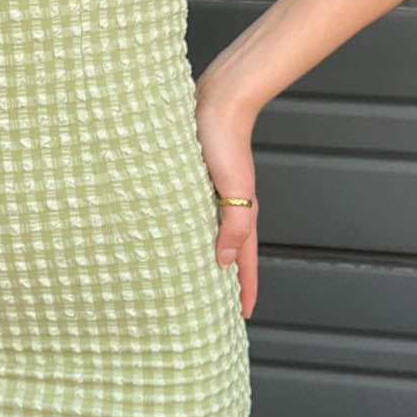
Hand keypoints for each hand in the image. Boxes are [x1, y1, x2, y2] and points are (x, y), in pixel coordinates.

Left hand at [193, 87, 258, 319]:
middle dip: (225, 280)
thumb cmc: (223, 141)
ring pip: (209, 234)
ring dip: (205, 256)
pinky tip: (172, 235)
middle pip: (229, 252)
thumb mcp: (233, 187)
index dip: (244, 289)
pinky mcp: (193, 179)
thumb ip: (234, 226)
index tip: (243, 316)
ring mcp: (211, 194)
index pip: (244, 261)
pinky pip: (193, 215)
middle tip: (214, 307)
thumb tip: (224, 263)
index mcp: (240, 213)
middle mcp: (227, 207)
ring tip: (191, 278)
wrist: (217, 100)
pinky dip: (187, 231)